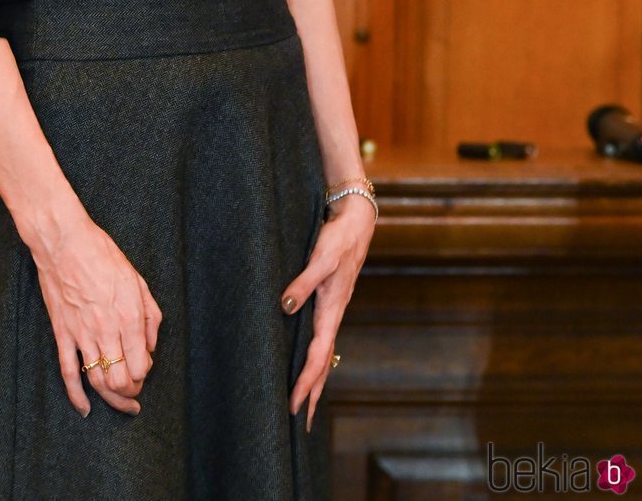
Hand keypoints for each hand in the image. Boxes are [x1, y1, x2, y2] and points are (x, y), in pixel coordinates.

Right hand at [31, 215, 162, 417]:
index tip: (143, 369)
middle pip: (120, 381)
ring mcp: (82, 334)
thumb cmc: (102, 254)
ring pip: (97, 382)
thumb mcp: (137, 279)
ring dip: (111, 399)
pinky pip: (68, 373)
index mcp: (128, 315)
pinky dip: (77, 396)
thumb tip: (150, 345)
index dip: (144, 374)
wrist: (64, 242)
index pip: (140, 365)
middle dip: (131, 391)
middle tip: (134, 391)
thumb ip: (149, 315)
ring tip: (121, 404)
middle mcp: (106, 330)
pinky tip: (86, 408)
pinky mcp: (62, 333)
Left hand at [280, 194, 375, 431]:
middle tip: (299, 420)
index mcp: (332, 309)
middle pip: (322, 363)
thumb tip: (285, 307)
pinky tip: (307, 358)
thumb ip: (303, 282)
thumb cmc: (339, 237)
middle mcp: (333, 314)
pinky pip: (321, 337)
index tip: (293, 405)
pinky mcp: (329, 300)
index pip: (317, 356)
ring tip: (302, 399)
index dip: (304, 382)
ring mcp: (332, 309)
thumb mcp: (321, 257)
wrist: (357, 220)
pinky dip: (315, 355)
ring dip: (313, 377)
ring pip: (322, 351)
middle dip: (311, 391)